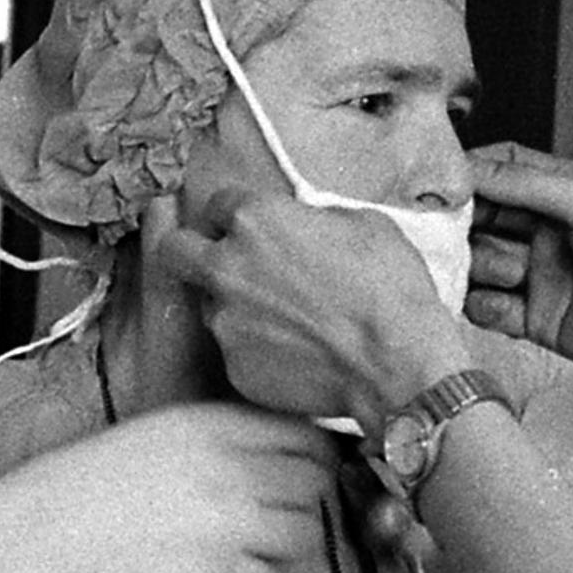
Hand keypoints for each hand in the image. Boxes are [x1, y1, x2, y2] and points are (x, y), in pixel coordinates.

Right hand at [0, 402, 331, 572]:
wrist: (50, 527)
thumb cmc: (99, 478)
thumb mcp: (167, 429)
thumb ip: (230, 432)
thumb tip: (288, 445)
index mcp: (220, 425)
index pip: (309, 436)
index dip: (316, 457)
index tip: (303, 472)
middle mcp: (234, 469)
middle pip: (316, 485)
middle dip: (303, 500)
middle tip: (274, 513)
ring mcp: (231, 525)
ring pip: (304, 535)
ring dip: (284, 543)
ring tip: (246, 545)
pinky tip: (223, 572)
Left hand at [151, 187, 478, 426]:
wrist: (397, 363)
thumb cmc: (389, 289)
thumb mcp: (363, 224)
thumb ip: (314, 218)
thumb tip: (305, 223)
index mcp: (255, 220)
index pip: (217, 204)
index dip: (235, 216)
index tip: (250, 229)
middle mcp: (227, 267)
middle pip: (175, 250)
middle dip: (190, 251)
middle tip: (221, 263)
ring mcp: (225, 322)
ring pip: (209, 306)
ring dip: (235, 308)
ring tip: (285, 322)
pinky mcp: (234, 367)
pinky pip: (236, 352)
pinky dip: (258, 351)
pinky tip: (296, 354)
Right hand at [464, 144, 572, 386]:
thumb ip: (526, 183)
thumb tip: (470, 168)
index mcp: (563, 192)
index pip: (500, 171)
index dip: (467, 174)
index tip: (436, 182)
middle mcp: (545, 230)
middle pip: (480, 217)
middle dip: (461, 223)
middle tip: (441, 229)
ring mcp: (537, 274)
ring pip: (478, 262)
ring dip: (480, 265)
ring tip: (509, 272)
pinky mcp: (532, 318)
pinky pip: (487, 307)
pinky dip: (484, 304)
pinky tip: (504, 302)